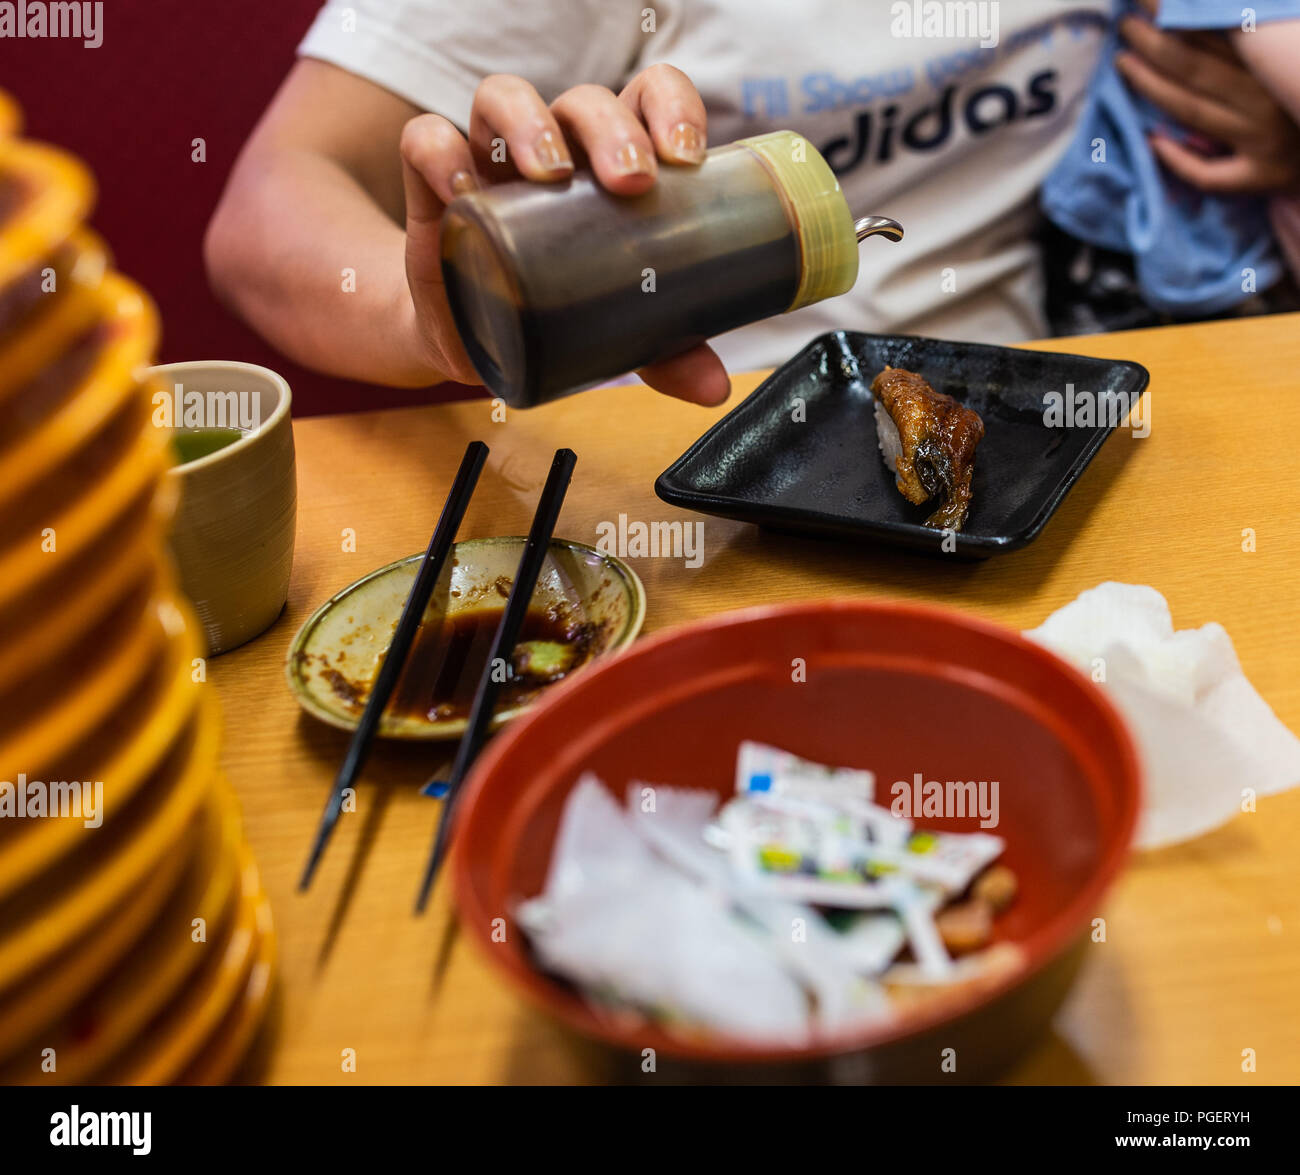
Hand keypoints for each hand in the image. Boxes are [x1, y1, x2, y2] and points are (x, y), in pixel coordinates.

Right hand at [397, 66, 729, 404]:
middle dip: (612, 128)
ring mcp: (490, 160)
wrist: (467, 339)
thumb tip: (713, 388)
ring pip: (504, 97)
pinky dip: (441, 152)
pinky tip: (464, 190)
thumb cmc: (549, 308)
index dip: (671, 108)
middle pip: (583, 101)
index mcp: (610, 164)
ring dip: (532, 123)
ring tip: (554, 173)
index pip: (647, 98)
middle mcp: (554, 149)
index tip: (686, 159)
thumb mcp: (613, 329)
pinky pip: (424, 141)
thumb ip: (665, 350)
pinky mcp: (432, 188)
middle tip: (632, 181)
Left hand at [1116, 3, 1299, 193]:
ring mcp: (1263, 139)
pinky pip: (1209, 173)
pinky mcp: (1259, 176)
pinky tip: (1151, 141)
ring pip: (1193, 111)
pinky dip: (1176, 159)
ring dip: (1151, 86)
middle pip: (1197, 68)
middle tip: (1126, 24)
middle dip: (1155, 42)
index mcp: (1276, 64)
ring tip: (1122, 61)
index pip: (1220, 29)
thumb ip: (1250, 42)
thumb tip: (1208, 15)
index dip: (1181, 13)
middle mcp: (1269, 98)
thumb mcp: (1283, 66)